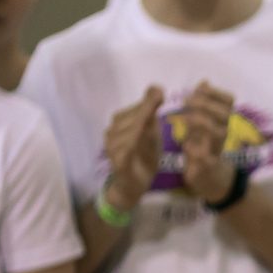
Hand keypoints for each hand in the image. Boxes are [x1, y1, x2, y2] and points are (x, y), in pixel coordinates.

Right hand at [102, 86, 165, 211]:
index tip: (161, 92)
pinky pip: (126, 149)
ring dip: (143, 130)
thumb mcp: (152, 132)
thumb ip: (152, 112)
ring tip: (153, 137)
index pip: (138, 107)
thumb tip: (156, 87)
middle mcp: (113, 130)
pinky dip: (133, 143)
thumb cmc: (143, 156)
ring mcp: (112, 145)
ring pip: (131, 131)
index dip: (149, 101)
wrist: (134, 185)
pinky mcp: (116, 160)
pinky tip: (138, 141)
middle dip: (148, 115)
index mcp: (121, 120)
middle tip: (160, 119)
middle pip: (135, 118)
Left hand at [172, 81, 241, 205]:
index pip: (228, 100)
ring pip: (218, 132)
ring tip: (183, 120)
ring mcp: (217, 149)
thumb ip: (202, 104)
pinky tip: (186, 146)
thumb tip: (205, 81)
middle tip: (185, 102)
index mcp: (221, 120)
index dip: (214, 92)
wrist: (209, 177)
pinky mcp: (208, 166)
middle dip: (205, 104)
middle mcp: (223, 132)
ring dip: (200, 122)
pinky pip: (206, 158)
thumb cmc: (203, 146)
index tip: (196, 91)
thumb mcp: (202, 122)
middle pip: (224, 114)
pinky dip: (196, 150)